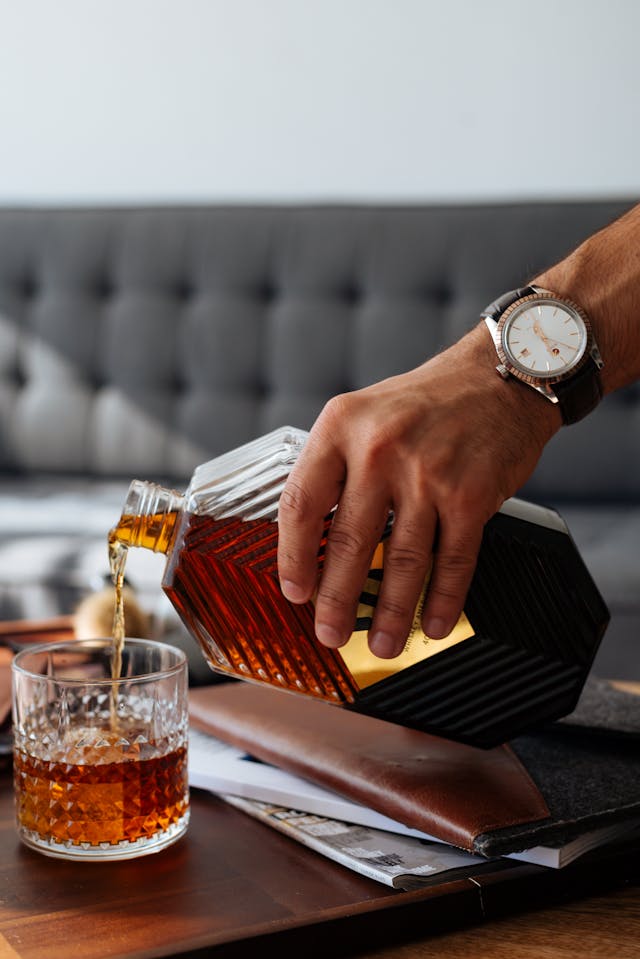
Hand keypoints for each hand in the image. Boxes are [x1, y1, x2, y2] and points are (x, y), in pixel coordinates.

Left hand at [277, 323, 561, 658]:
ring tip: (384, 644)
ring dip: (391, 612)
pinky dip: (442, 599)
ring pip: (402, 559)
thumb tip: (313, 539)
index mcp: (341, 426)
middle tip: (330, 633)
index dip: (294, 556)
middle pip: (350, 541)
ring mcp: (428, 472)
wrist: (501, 377)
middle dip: (337, 599)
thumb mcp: (364, 412)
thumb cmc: (427, 402)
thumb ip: (336, 464)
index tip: (294, 591)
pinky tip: (432, 622)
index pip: (302, 502)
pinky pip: (453, 560)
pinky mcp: (472, 494)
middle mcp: (380, 447)